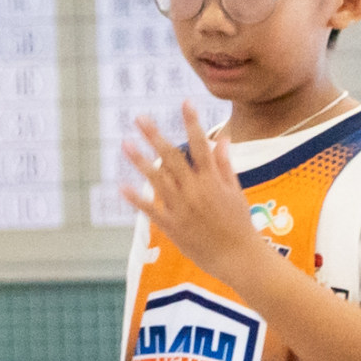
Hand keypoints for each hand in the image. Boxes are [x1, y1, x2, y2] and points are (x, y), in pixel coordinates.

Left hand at [123, 105, 268, 277]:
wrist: (238, 257)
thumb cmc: (239, 224)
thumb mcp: (236, 192)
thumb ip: (225, 165)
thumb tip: (223, 138)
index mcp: (213, 181)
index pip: (202, 145)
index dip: (192, 123)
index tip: (185, 103)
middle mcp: (196, 190)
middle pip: (173, 158)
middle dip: (155, 136)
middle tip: (139, 118)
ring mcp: (182, 208)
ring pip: (157, 179)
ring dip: (140, 161)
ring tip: (125, 143)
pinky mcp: (172, 225)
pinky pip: (151, 209)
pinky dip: (136, 198)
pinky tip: (121, 186)